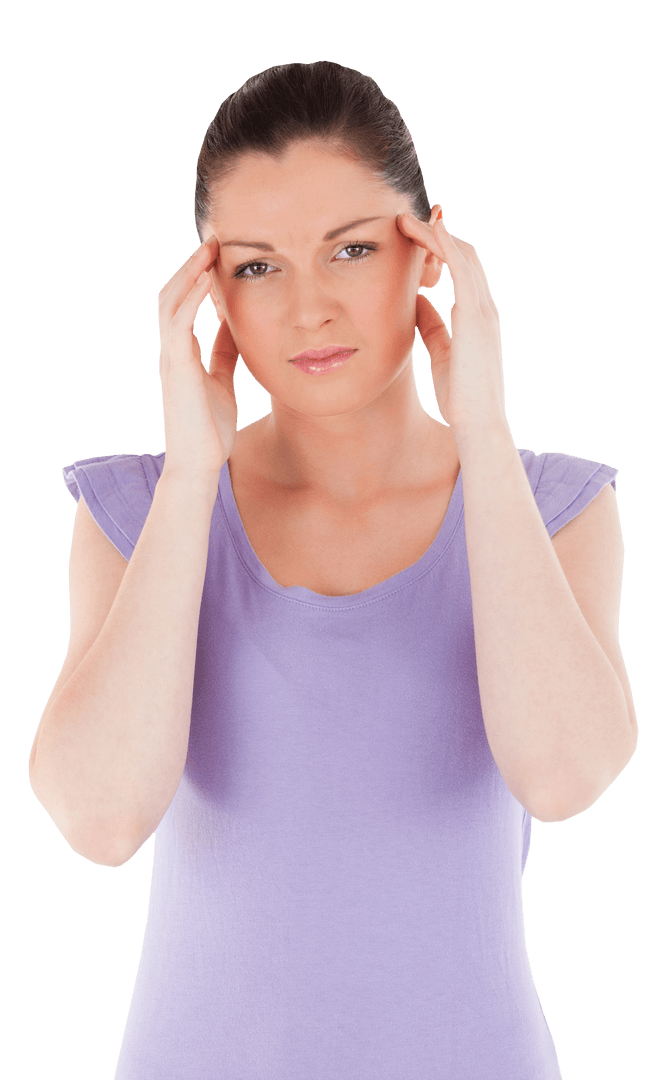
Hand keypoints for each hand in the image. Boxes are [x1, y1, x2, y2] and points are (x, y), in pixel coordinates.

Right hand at [156, 237, 238, 475]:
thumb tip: (234, 328)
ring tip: (208, 250)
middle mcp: (172, 352)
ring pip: (170, 303)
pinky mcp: (177, 369)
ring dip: (188, 274)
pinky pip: (178, 325)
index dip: (197, 278)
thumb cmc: (210, 430)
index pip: (184, 305)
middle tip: (213, 240)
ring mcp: (171, 359)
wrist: (199, 464)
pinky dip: (190, 300)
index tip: (217, 254)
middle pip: (173, 295)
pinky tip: (205, 281)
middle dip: (191, 266)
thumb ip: (224, 355)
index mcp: (182, 354)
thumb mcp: (223, 382)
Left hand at [397, 207, 507, 435]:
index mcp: (477, 317)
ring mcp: (482, 310)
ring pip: (461, 256)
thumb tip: (417, 302)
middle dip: (436, 235)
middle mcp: (484, 308)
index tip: (415, 238)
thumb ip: (432, 326)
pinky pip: (461, 270)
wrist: (478, 420)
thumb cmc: (460, 395)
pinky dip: (446, 246)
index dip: (441, 252)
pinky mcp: (474, 316)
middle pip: (463, 257)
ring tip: (406, 220)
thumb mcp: (440, 352)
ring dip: (434, 234)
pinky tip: (430, 229)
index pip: (462, 272)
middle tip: (407, 220)